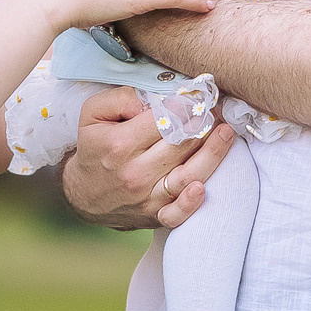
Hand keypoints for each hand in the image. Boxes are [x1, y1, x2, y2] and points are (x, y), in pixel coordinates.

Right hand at [60, 88, 236, 228]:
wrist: (84, 194)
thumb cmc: (95, 148)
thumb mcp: (92, 115)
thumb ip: (120, 98)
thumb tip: (152, 99)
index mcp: (120, 144)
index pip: (163, 120)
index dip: (185, 105)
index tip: (198, 95)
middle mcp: (135, 172)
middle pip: (181, 144)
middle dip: (203, 122)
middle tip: (216, 108)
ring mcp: (147, 196)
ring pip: (188, 174)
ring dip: (213, 153)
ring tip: (226, 132)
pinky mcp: (155, 215)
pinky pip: (176, 214)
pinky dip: (190, 204)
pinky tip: (203, 187)